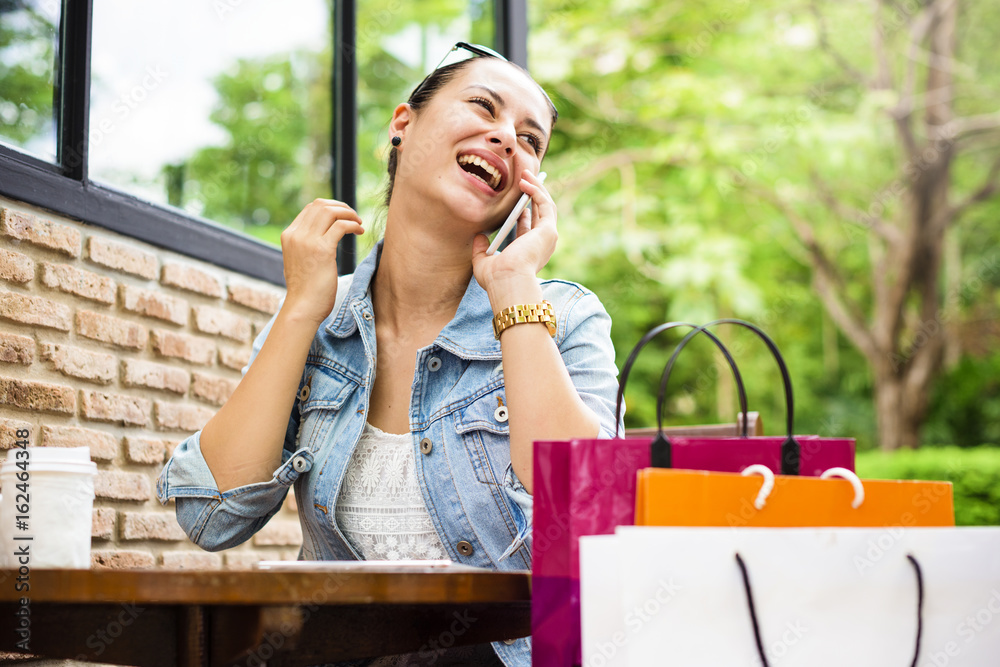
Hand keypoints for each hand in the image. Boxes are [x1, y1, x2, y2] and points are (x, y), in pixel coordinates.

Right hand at [280, 199, 363, 325]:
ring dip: (349, 213)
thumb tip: (323, 236)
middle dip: (342, 207)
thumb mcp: (300, 261)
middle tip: (354, 217)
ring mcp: (307, 241)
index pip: (310, 208)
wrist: (303, 308)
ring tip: (359, 223)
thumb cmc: (306, 290)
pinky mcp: (322, 250)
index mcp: (289, 235)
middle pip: (321, 205)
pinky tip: (360, 232)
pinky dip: (353, 225)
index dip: (331, 207)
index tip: (344, 216)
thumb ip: (306, 245)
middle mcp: (296, 235)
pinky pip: (341, 226)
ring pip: (331, 211)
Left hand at [472, 170, 556, 307]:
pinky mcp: (548, 230)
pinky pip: (545, 203)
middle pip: (541, 211)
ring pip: (546, 204)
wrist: (508, 283)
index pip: (530, 225)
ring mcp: (548, 236)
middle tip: (523, 176)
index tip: (517, 194)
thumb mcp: (483, 263)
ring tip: (525, 172)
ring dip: (536, 187)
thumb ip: (480, 249)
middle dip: (533, 192)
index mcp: (530, 251)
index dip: (525, 208)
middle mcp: (542, 243)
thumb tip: (478, 236)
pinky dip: (536, 190)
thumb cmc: (497, 280)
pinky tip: (525, 181)